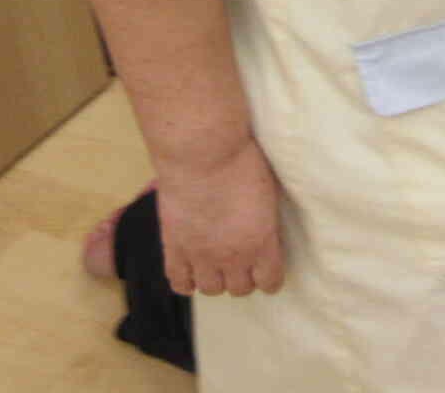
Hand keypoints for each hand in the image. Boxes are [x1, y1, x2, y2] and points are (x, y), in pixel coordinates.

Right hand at [155, 137, 284, 296]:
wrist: (203, 154)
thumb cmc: (242, 162)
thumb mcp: (268, 193)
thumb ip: (265, 223)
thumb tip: (262, 233)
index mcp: (262, 242)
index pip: (270, 281)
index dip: (269, 278)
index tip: (267, 271)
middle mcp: (233, 256)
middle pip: (240, 289)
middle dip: (243, 278)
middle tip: (241, 263)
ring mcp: (201, 255)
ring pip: (211, 289)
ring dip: (215, 280)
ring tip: (215, 265)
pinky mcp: (174, 248)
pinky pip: (179, 282)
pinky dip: (186, 282)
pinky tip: (190, 271)